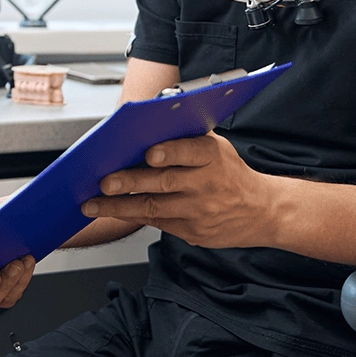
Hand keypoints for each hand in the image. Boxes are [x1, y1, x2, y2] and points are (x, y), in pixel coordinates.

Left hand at [80, 131, 271, 248]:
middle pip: (165, 182)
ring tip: (93, 204)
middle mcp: (207, 184)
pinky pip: (157, 223)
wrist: (262, 211)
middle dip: (131, 182)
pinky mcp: (193, 232)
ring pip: (154, 208)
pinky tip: (110, 212)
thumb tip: (142, 124)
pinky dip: (131, 216)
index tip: (149, 153)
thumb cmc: (228, 171)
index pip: (191, 151)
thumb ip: (183, 136)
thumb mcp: (215, 146)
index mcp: (213, 156)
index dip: (170, 152)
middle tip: (105, 182)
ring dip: (119, 206)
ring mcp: (200, 211)